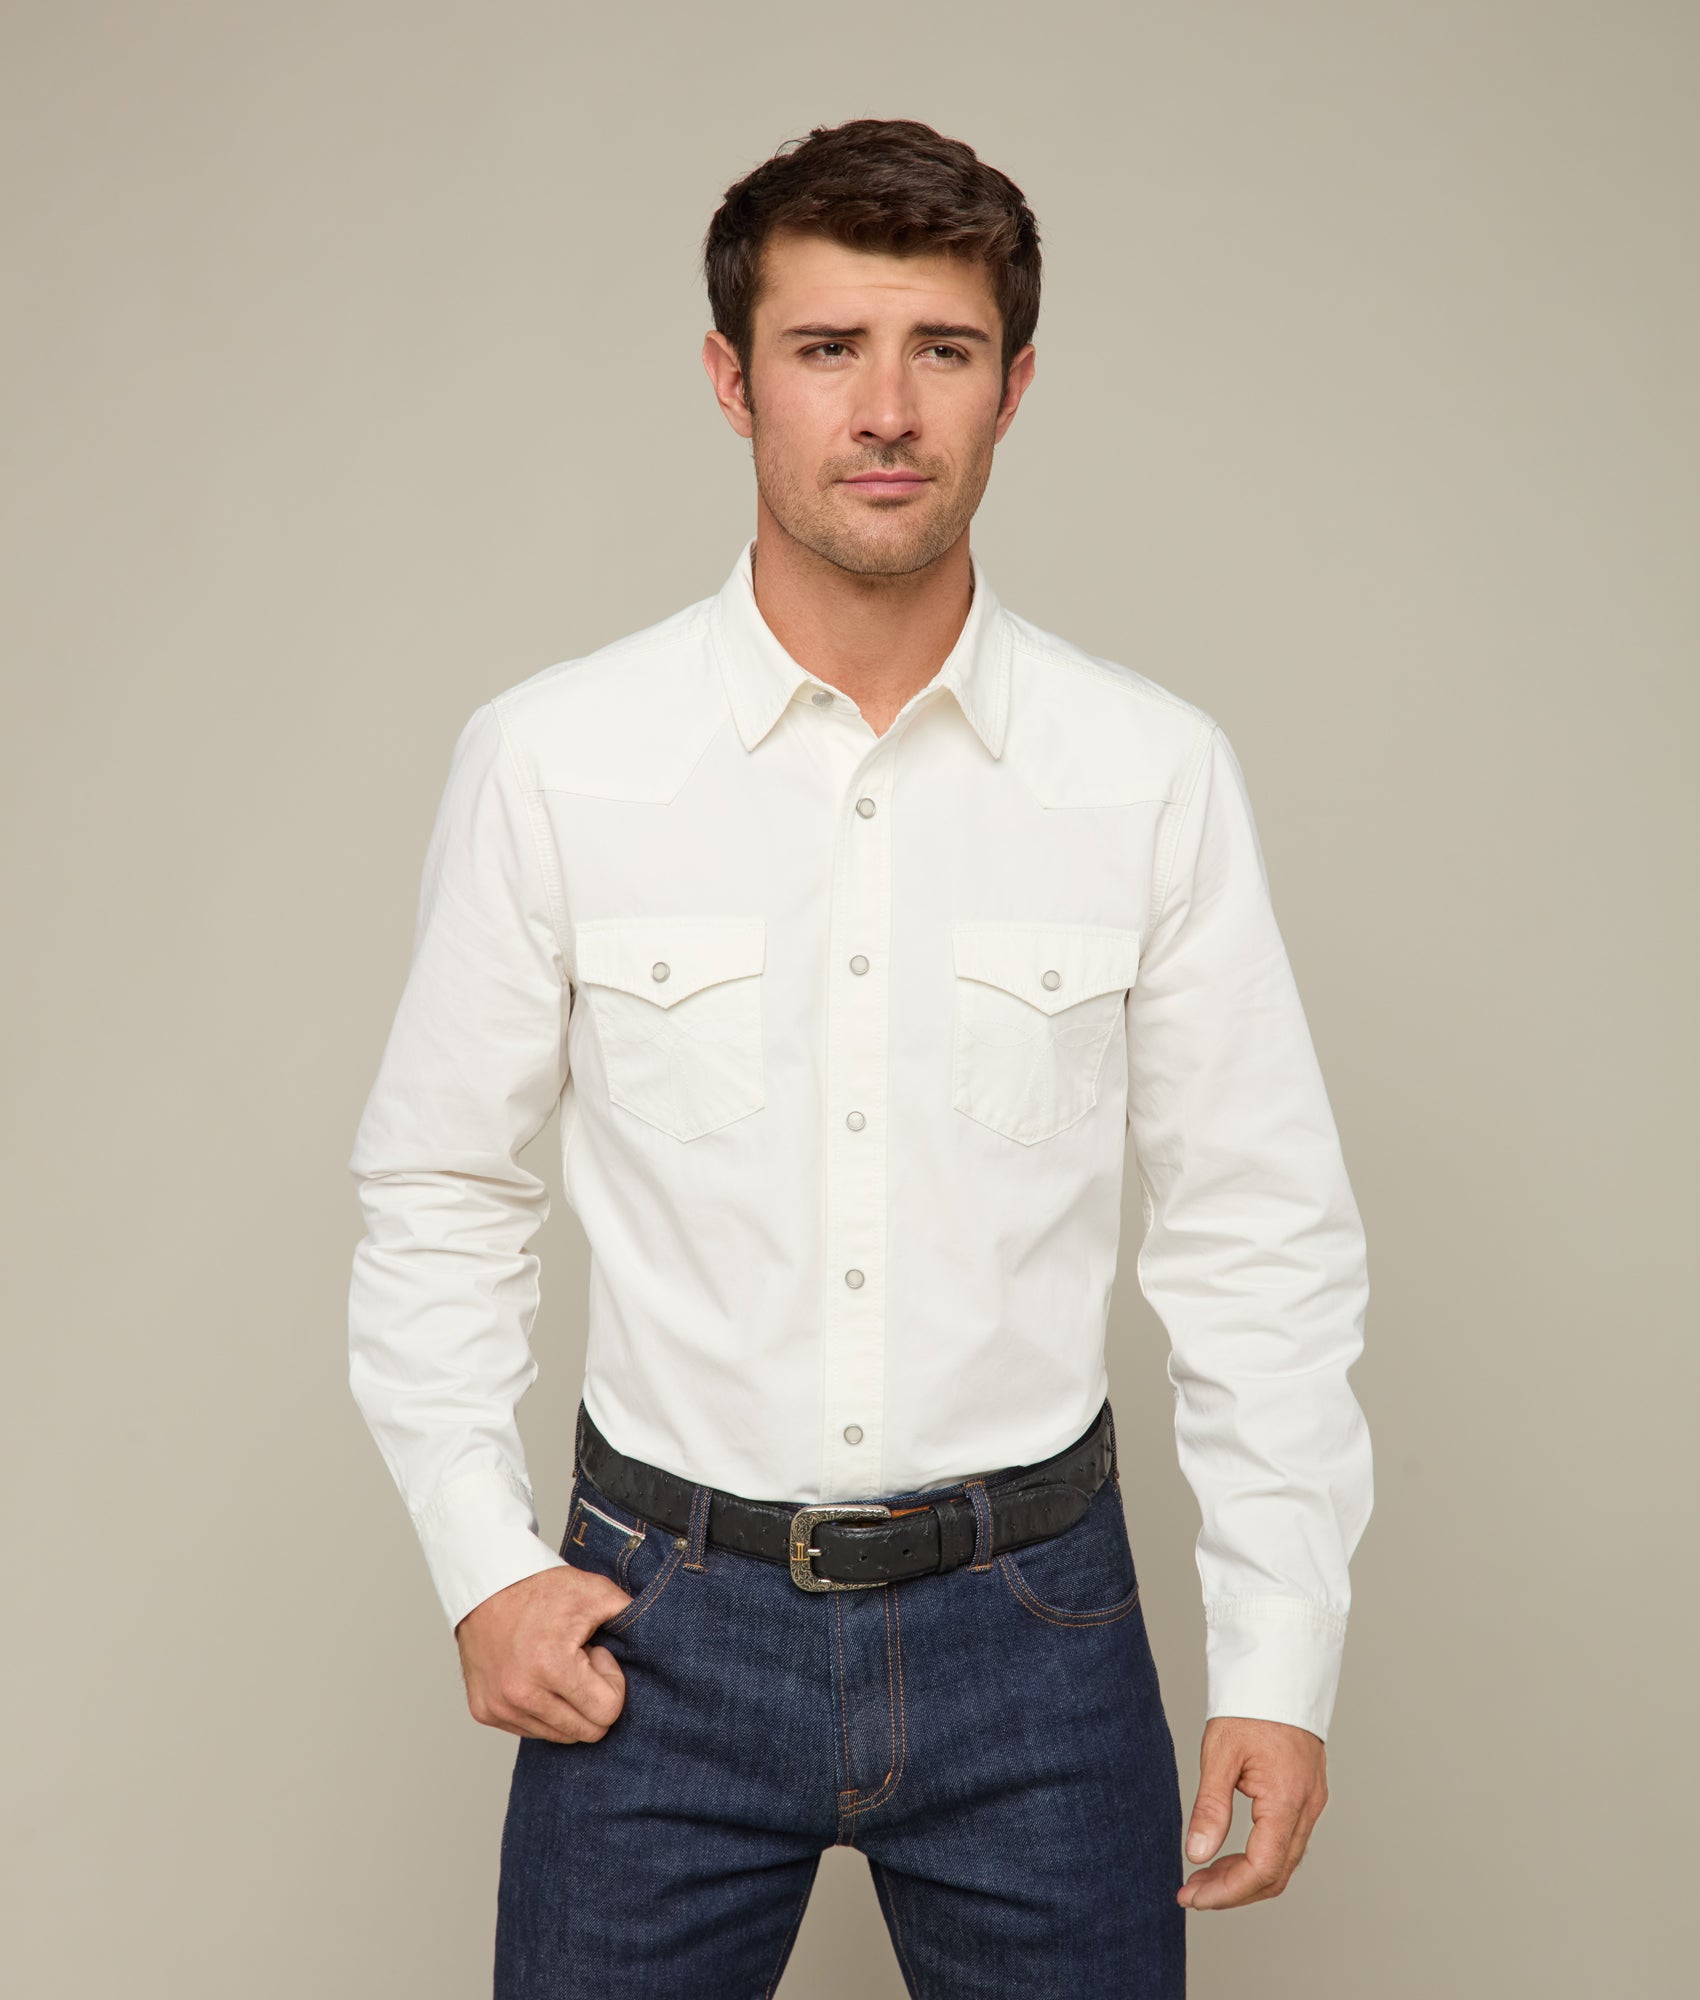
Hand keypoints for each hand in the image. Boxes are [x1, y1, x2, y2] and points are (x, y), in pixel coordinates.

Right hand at [454, 1564, 633, 1742]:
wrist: (486, 1584)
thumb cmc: (541, 1588)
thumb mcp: (596, 1593)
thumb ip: (631, 1617)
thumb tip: (664, 1640)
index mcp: (551, 1667)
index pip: (607, 1713)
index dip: (611, 1684)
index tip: (597, 1654)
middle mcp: (521, 1695)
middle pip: (585, 1732)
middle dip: (592, 1699)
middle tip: (580, 1661)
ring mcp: (499, 1706)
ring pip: (559, 1736)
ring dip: (567, 1706)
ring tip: (557, 1666)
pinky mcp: (485, 1711)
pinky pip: (531, 1730)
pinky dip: (542, 1709)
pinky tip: (536, 1674)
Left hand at [1179, 1716, 1327, 1909]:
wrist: (1279, 1671)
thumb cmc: (1250, 1705)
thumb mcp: (1220, 1753)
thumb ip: (1210, 1807)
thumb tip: (1196, 1854)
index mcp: (1288, 1799)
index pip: (1262, 1869)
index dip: (1226, 1891)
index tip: (1191, 1896)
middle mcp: (1307, 1808)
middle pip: (1274, 1874)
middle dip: (1231, 1892)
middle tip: (1190, 1893)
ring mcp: (1311, 1803)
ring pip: (1281, 1862)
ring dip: (1243, 1878)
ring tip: (1201, 1878)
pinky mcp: (1306, 1796)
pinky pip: (1285, 1842)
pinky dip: (1256, 1857)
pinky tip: (1226, 1855)